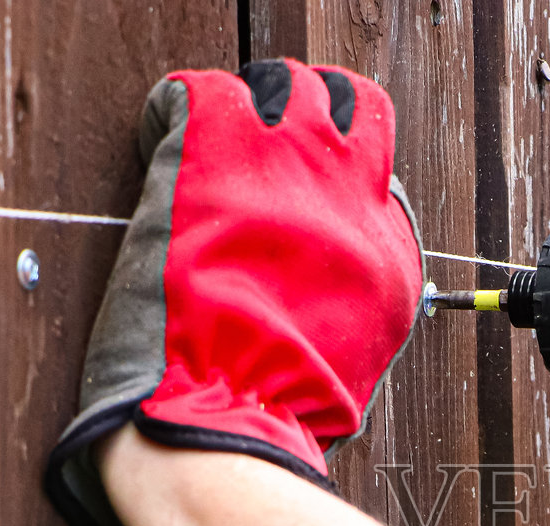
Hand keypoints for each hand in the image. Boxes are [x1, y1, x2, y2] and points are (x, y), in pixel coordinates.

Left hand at [45, 59, 421, 525]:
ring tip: (214, 144)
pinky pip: (194, 92)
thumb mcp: (358, 355)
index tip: (302, 194)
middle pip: (345, 104)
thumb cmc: (281, 409)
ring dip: (246, 107)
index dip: (337, 173)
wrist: (228, 418)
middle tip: (262, 149)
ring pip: (278, 83)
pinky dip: (171, 111)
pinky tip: (163, 143)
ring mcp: (284, 169)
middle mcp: (348, 196)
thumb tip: (338, 271)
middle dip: (306, 116)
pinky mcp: (214, 157)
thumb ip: (357, 295)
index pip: (376, 170)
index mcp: (386, 247)